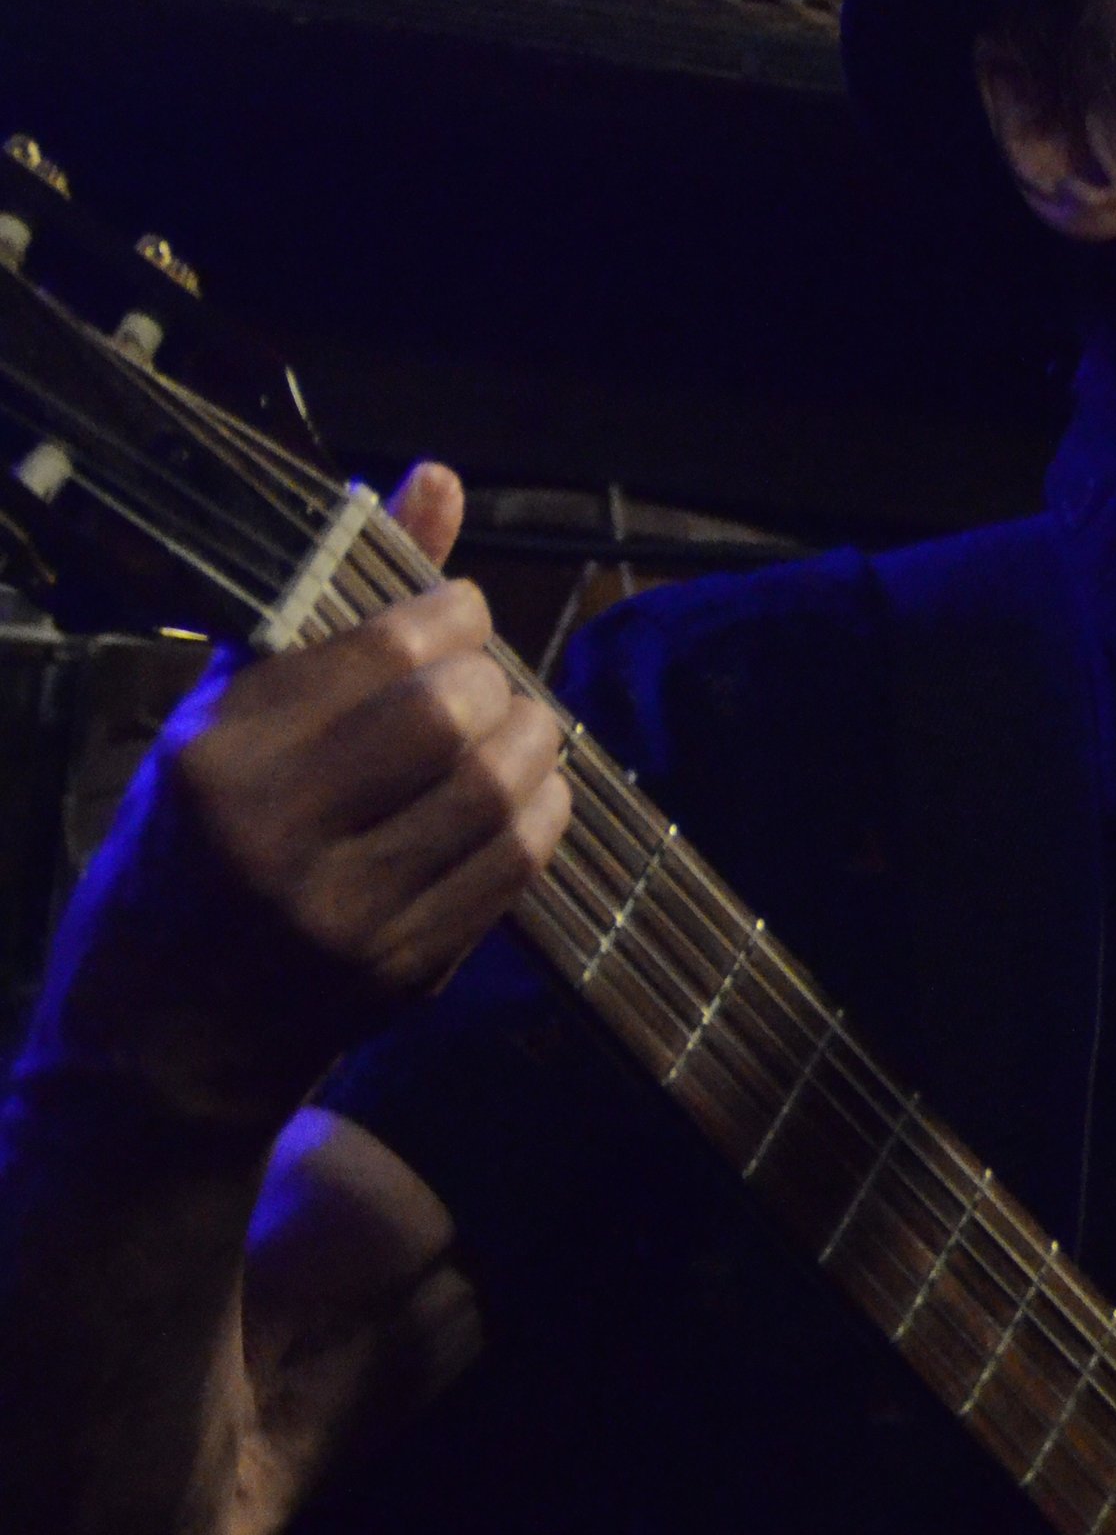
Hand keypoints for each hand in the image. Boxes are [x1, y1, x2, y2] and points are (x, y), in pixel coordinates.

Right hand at [27, 463, 570, 1122]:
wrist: (156, 1051)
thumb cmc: (174, 866)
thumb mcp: (209, 727)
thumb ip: (318, 611)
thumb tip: (429, 483)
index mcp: (218, 764)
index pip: (375, 656)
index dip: (446, 613)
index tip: (457, 608)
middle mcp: (278, 840)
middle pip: (447, 721)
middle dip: (491, 678)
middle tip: (486, 675)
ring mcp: (345, 917)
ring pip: (493, 796)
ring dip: (534, 742)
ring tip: (518, 726)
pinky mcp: (400, 975)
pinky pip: (508, 873)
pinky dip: (539, 816)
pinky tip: (527, 794)